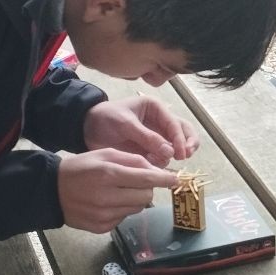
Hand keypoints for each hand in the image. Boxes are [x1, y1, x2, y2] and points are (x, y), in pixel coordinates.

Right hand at [56, 149, 178, 232]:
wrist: (51, 190)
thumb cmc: (80, 168)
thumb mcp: (105, 154)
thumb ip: (132, 159)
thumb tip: (156, 168)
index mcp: (108, 175)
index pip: (147, 178)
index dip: (164, 179)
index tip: (176, 179)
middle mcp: (107, 197)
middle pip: (146, 197)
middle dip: (147, 188)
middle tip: (136, 182)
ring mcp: (104, 216)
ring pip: (137, 209)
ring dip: (135, 199)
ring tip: (118, 191)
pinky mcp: (101, 228)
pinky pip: (124, 218)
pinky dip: (122, 210)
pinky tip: (108, 202)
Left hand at [83, 97, 198, 167]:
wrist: (87, 129)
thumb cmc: (106, 119)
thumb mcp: (125, 124)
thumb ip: (147, 137)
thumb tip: (170, 152)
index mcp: (156, 109)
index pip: (175, 123)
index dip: (180, 139)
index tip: (181, 153)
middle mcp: (160, 122)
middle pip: (184, 132)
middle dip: (188, 144)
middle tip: (185, 156)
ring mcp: (156, 137)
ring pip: (176, 146)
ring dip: (172, 155)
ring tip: (158, 161)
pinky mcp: (150, 151)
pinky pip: (163, 158)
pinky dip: (162, 163)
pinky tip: (152, 166)